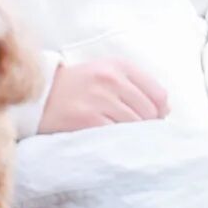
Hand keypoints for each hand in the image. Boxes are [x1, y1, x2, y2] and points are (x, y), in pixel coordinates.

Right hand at [38, 58, 168, 133]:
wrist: (41, 95)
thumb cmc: (80, 86)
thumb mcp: (108, 73)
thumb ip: (137, 86)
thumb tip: (166, 111)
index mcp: (119, 65)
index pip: (158, 94)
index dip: (160, 113)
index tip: (154, 121)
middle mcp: (110, 78)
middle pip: (149, 112)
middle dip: (146, 127)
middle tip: (135, 133)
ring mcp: (98, 99)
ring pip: (134, 125)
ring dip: (132, 136)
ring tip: (121, 138)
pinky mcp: (87, 119)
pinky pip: (116, 135)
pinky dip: (118, 142)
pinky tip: (111, 142)